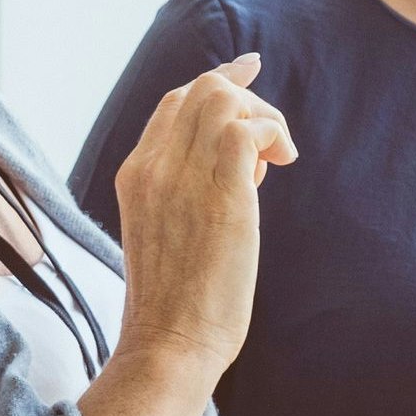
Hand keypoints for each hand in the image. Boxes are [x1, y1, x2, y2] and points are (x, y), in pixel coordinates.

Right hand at [110, 54, 297, 370]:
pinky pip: (249, 128)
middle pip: (201, 90)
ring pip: (224, 98)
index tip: (247, 70)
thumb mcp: (166, 233)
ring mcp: (183, 176)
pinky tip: (280, 164)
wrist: (168, 344)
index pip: (174, 103)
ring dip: (263, 117)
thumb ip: (187, 193)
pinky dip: (273, 133)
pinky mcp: (221, 194)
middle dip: (247, 99)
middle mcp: (153, 166)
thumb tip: (241, 167)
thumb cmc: (176, 305)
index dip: (216, 82)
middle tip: (271, 142)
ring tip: (276, 161)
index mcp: (135, 175)